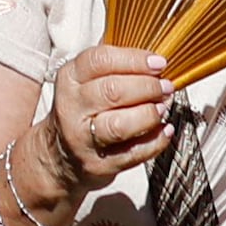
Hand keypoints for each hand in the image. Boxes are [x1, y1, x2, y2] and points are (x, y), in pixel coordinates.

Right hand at [32, 42, 172, 191]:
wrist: (60, 156)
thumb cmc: (82, 111)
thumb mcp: (84, 80)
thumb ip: (114, 66)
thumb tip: (153, 60)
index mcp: (69, 78)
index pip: (101, 61)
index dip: (134, 60)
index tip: (158, 63)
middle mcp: (72, 107)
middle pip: (112, 91)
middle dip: (147, 87)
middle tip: (165, 87)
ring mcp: (83, 139)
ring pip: (120, 125)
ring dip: (149, 114)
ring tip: (162, 108)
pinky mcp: (98, 165)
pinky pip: (132, 153)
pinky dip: (155, 141)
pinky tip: (164, 130)